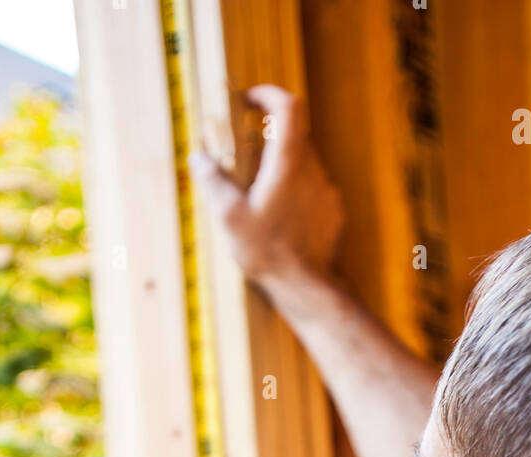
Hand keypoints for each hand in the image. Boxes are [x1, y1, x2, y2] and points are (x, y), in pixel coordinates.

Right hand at [189, 84, 343, 287]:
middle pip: (295, 134)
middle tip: (244, 154)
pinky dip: (294, 192)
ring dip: (281, 167)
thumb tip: (198, 158)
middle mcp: (313, 170)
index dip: (268, 94)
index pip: (287, 106)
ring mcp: (326, 191)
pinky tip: (279, 218)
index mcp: (289, 162)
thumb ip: (213, 182)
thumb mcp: (230, 218)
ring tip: (258, 194)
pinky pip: (312, 190)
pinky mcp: (332, 212)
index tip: (250, 100)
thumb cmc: (270, 252)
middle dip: (269, 136)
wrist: (309, 288)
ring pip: (304, 164)